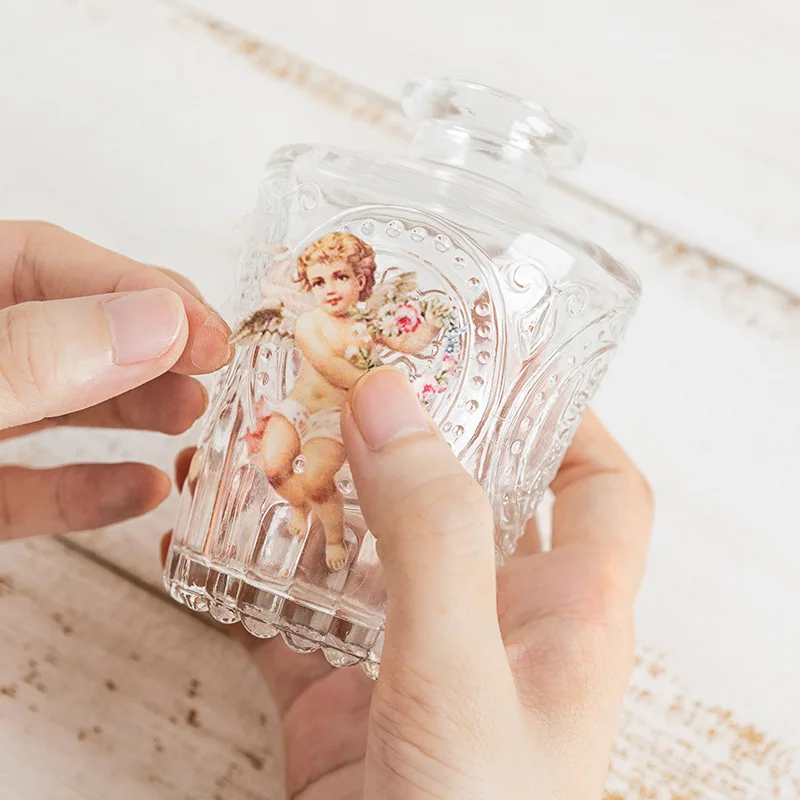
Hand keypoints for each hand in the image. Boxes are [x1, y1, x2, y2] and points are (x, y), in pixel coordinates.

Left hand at [0, 221, 231, 540]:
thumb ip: (34, 359)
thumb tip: (156, 323)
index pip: (43, 259)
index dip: (135, 287)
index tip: (207, 332)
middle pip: (69, 329)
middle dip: (151, 345)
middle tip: (214, 366)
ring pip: (59, 404)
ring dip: (135, 408)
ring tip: (195, 415)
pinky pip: (32, 489)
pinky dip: (88, 490)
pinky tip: (143, 489)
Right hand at [167, 368, 651, 798]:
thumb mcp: (463, 679)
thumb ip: (434, 540)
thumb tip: (396, 404)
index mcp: (567, 615)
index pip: (597, 488)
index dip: (566, 416)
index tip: (505, 358)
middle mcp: (495, 628)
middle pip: (471, 500)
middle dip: (419, 438)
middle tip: (360, 373)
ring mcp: (412, 664)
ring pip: (374, 551)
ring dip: (326, 498)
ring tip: (278, 431)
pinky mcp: (342, 705)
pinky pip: (299, 617)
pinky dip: (259, 577)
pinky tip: (218, 537)